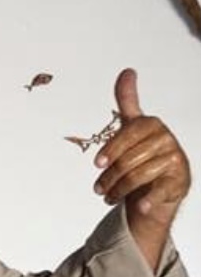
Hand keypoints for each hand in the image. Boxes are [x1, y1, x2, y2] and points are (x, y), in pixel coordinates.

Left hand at [94, 68, 190, 264]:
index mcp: (152, 125)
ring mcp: (175, 161)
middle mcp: (166, 140)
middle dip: (109, 176)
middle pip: (129, 159)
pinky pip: (160, 190)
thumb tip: (127, 71)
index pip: (128, 134)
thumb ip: (128, 100)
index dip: (111, 148)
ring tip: (107, 197)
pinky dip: (148, 199)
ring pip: (138, 176)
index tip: (97, 163)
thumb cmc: (143, 152)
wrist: (162, 181)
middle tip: (98, 188)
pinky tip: (139, 206)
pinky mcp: (179, 181)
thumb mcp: (133, 127)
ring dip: (118, 190)